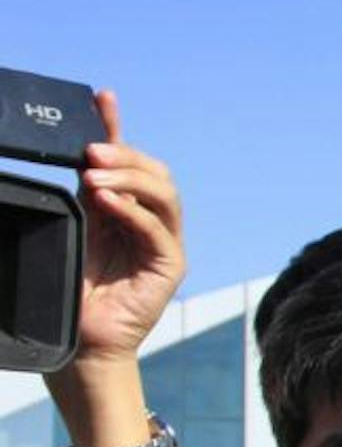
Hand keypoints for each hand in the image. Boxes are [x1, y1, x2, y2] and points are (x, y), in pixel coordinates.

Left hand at [72, 91, 184, 364]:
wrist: (78, 348)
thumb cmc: (67, 299)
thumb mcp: (69, 235)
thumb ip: (77, 202)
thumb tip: (72, 164)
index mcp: (120, 212)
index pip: (125, 162)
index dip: (116, 127)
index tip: (102, 97)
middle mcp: (147, 223)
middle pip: (153, 172)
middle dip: (124, 155)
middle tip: (91, 152)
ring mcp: (162, 243)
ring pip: (163, 193)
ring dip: (131, 178)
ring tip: (96, 176)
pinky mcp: (169, 266)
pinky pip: (158, 228)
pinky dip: (135, 210)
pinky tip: (108, 202)